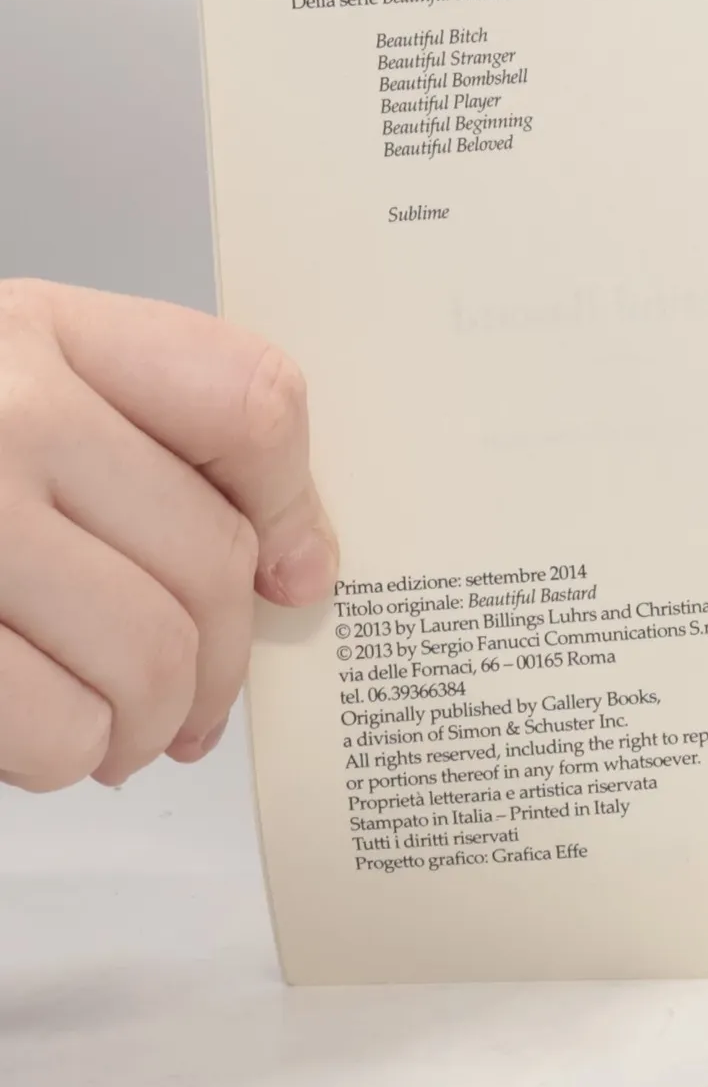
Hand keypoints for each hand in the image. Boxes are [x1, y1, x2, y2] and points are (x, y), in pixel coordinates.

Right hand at [0, 281, 335, 789]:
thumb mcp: (12, 384)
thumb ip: (149, 442)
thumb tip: (300, 569)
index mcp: (41, 331)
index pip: (248, 400)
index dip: (291, 504)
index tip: (287, 572)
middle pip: (210, 558)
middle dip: (223, 663)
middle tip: (192, 703)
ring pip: (147, 654)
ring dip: (151, 723)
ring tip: (122, 732)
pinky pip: (51, 723)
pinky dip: (67, 755)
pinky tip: (49, 741)